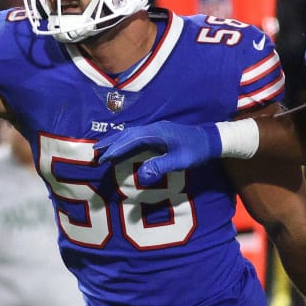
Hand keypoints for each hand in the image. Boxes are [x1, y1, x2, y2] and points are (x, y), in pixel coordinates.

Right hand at [94, 121, 221, 182]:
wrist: (210, 139)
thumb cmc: (196, 150)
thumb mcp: (180, 160)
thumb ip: (161, 166)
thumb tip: (142, 176)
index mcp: (156, 132)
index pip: (131, 139)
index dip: (116, 148)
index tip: (104, 158)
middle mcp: (153, 128)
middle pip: (127, 134)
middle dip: (110, 143)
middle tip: (95, 153)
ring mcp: (155, 130)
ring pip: (130, 134)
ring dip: (116, 141)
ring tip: (102, 150)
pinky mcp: (158, 134)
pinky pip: (136, 137)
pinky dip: (125, 142)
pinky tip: (121, 148)